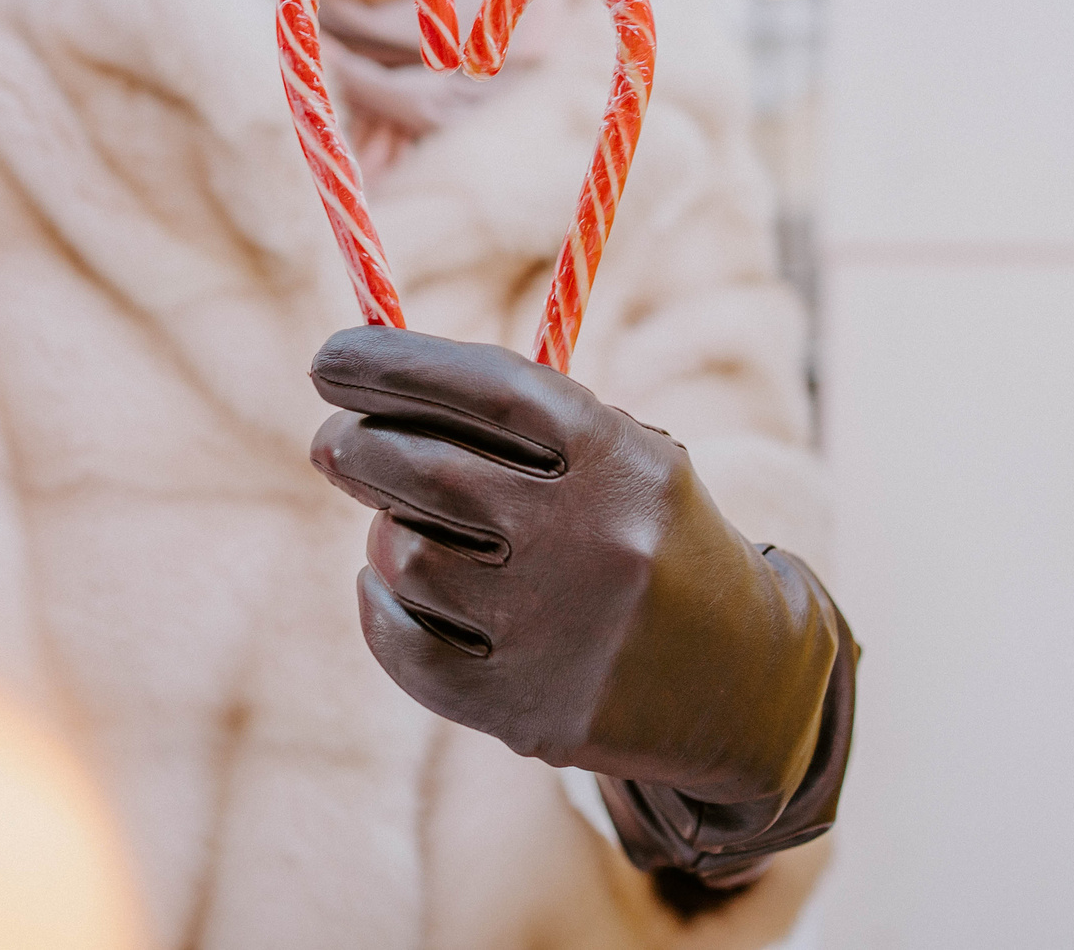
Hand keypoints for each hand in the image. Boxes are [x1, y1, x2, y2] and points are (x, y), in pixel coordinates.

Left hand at [308, 327, 854, 881]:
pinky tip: (395, 587)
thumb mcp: (617, 457)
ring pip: (404, 554)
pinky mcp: (531, 712)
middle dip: (357, 445)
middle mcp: (594, 541)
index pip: (487, 387)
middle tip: (336, 443)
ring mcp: (562, 634)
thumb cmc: (644, 537)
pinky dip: (381, 607)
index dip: (394, 364)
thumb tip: (365, 377)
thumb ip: (512, 421)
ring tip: (406, 525)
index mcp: (619, 460)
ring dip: (384, 531)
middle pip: (424, 469)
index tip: (329, 360)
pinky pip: (404, 645)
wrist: (744, 682)